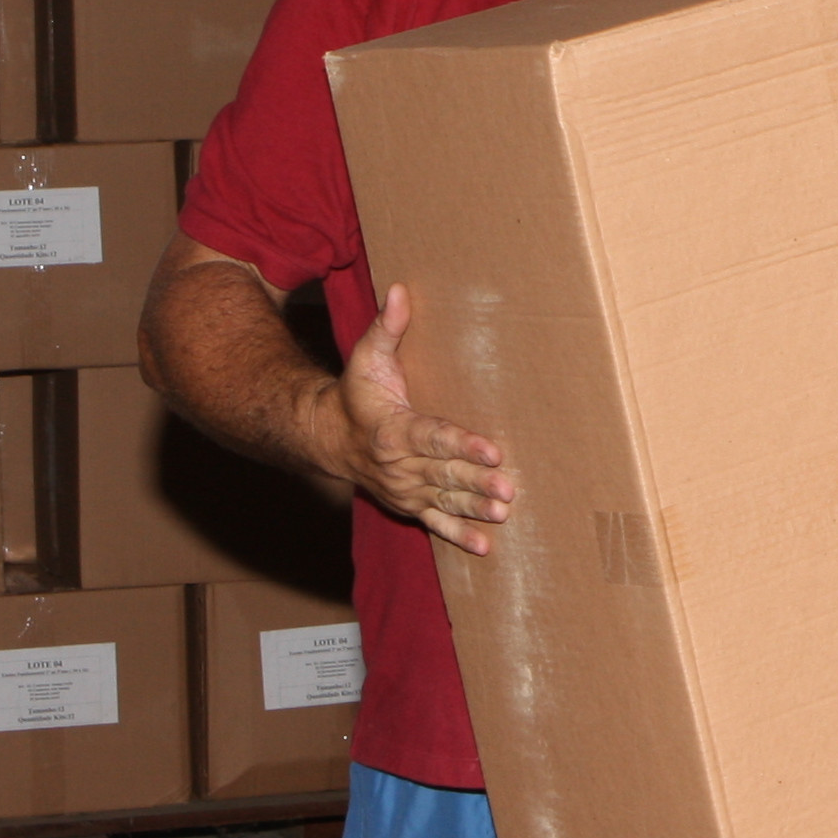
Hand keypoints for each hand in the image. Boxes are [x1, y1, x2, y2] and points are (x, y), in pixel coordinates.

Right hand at [328, 285, 518, 555]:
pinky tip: (485, 547)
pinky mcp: (408, 505)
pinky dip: (458, 536)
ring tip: (503, 512)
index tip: (493, 450)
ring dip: (474, 509)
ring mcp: (404, 489)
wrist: (328, 436)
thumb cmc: (356, 393)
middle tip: (509, 488)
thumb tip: (400, 290)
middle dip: (477, 482)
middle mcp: (398, 465)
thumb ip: (387, 326)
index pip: (434, 437)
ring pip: (444, 501)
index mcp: (393, 429)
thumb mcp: (367, 356)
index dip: (463, 445)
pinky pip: (434, 524)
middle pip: (444, 474)